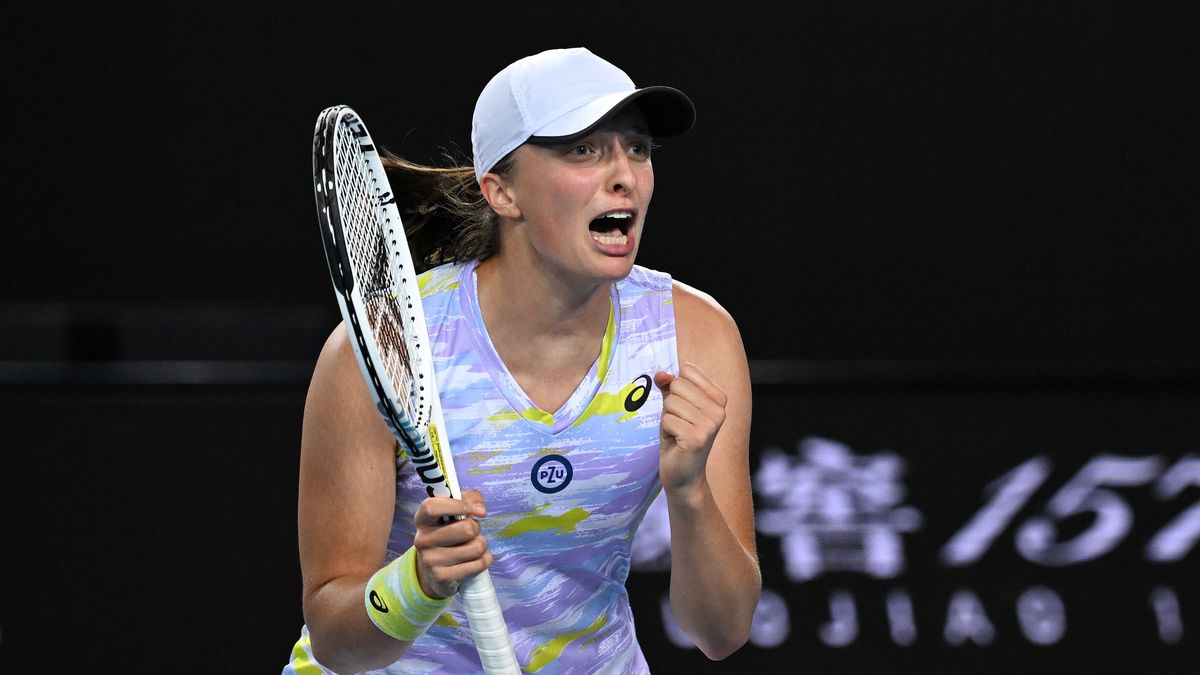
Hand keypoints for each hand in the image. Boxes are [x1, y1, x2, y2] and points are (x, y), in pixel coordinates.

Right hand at [412, 490, 491, 598]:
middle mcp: (422, 540)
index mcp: (422, 519)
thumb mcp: (455, 510)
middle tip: (471, 532)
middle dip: (476, 528)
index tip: (471, 510)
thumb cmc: (448, 532)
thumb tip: (481, 511)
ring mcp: (431, 560)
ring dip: (482, 545)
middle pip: (466, 529)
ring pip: (476, 547)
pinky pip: (479, 564)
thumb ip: (470, 499)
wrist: (433, 570)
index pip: (432, 507)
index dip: (457, 505)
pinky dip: (484, 560)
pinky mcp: (442, 577)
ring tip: (472, 546)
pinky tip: (474, 560)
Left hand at [655, 362, 727, 497]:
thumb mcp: (674, 407)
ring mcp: (711, 424)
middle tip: (679, 425)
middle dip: (670, 405)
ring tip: (678, 434)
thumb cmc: (678, 437)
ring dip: (667, 419)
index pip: (687, 371)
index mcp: (719, 398)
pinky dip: (665, 431)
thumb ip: (669, 387)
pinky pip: (667, 420)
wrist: (684, 475)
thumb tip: (660, 374)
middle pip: (677, 386)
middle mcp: (719, 410)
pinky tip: (676, 442)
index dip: (675, 388)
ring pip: (670, 402)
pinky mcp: (697, 438)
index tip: (684, 409)